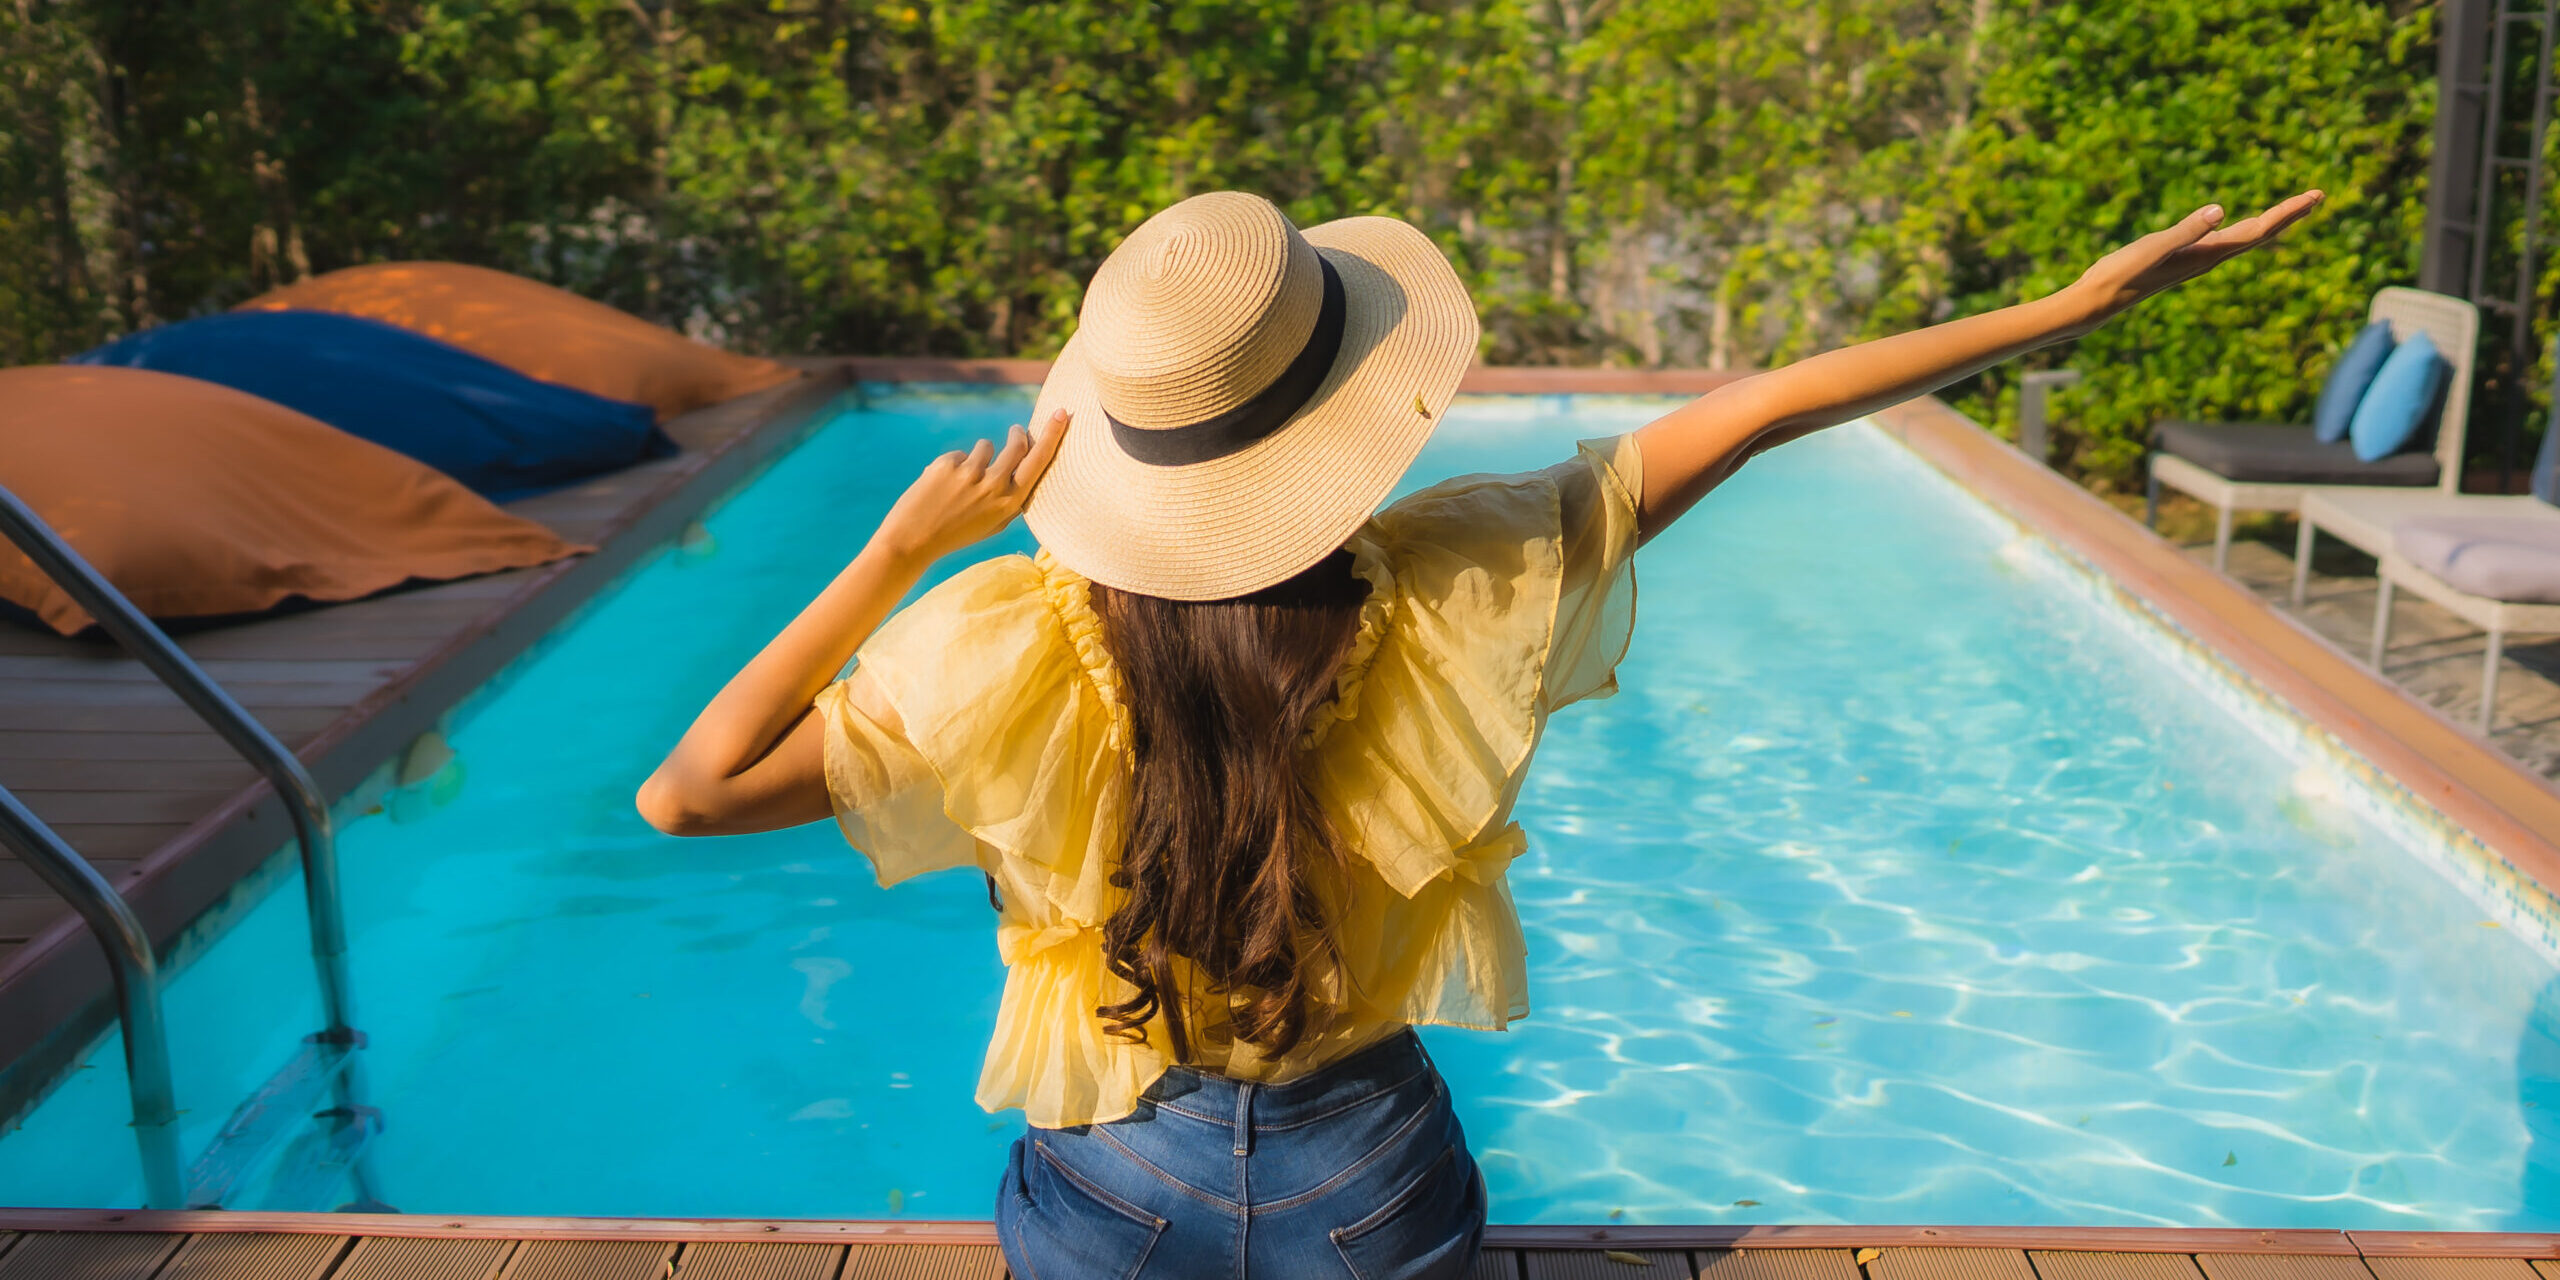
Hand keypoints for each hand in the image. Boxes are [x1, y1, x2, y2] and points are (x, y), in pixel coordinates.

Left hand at [873, 409, 1070, 565]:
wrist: (912, 540)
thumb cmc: (956, 533)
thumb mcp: (992, 523)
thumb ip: (1009, 497)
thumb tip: (1024, 461)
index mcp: (1010, 503)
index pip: (1039, 461)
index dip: (1052, 434)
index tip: (1061, 412)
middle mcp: (994, 486)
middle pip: (1018, 445)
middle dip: (1020, 434)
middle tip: (1018, 430)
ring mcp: (970, 473)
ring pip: (986, 446)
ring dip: (980, 455)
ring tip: (964, 480)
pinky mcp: (947, 464)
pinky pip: (960, 455)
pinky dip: (954, 466)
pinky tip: (942, 486)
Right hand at [2055, 190, 2325, 338]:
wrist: (2097, 301)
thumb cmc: (2121, 274)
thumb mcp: (2153, 247)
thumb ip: (2186, 230)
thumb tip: (2220, 211)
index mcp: (2206, 254)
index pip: (2258, 231)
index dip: (2287, 212)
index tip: (2316, 196)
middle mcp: (2208, 258)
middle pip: (2259, 234)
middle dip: (2289, 215)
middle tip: (2318, 196)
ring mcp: (2196, 260)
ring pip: (2244, 238)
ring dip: (2270, 222)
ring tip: (2291, 208)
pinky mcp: (2182, 258)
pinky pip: (2224, 241)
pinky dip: (2241, 229)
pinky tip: (2238, 225)